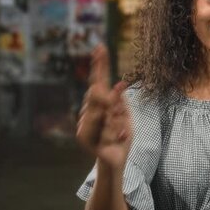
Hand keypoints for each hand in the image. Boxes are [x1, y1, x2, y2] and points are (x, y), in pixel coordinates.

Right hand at [76, 44, 131, 169]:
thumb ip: (121, 103)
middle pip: (97, 95)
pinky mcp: (86, 140)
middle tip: (120, 106)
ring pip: (104, 113)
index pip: (98, 81)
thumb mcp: (126, 117)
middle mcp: (87, 113)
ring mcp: (83, 126)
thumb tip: (118, 86)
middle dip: (111, 99)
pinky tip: (122, 136)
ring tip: (122, 130)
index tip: (101, 47)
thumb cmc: (120, 137)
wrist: (116, 161)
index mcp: (97, 105)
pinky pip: (107, 129)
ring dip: (118, 120)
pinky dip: (118, 133)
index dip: (100, 65)